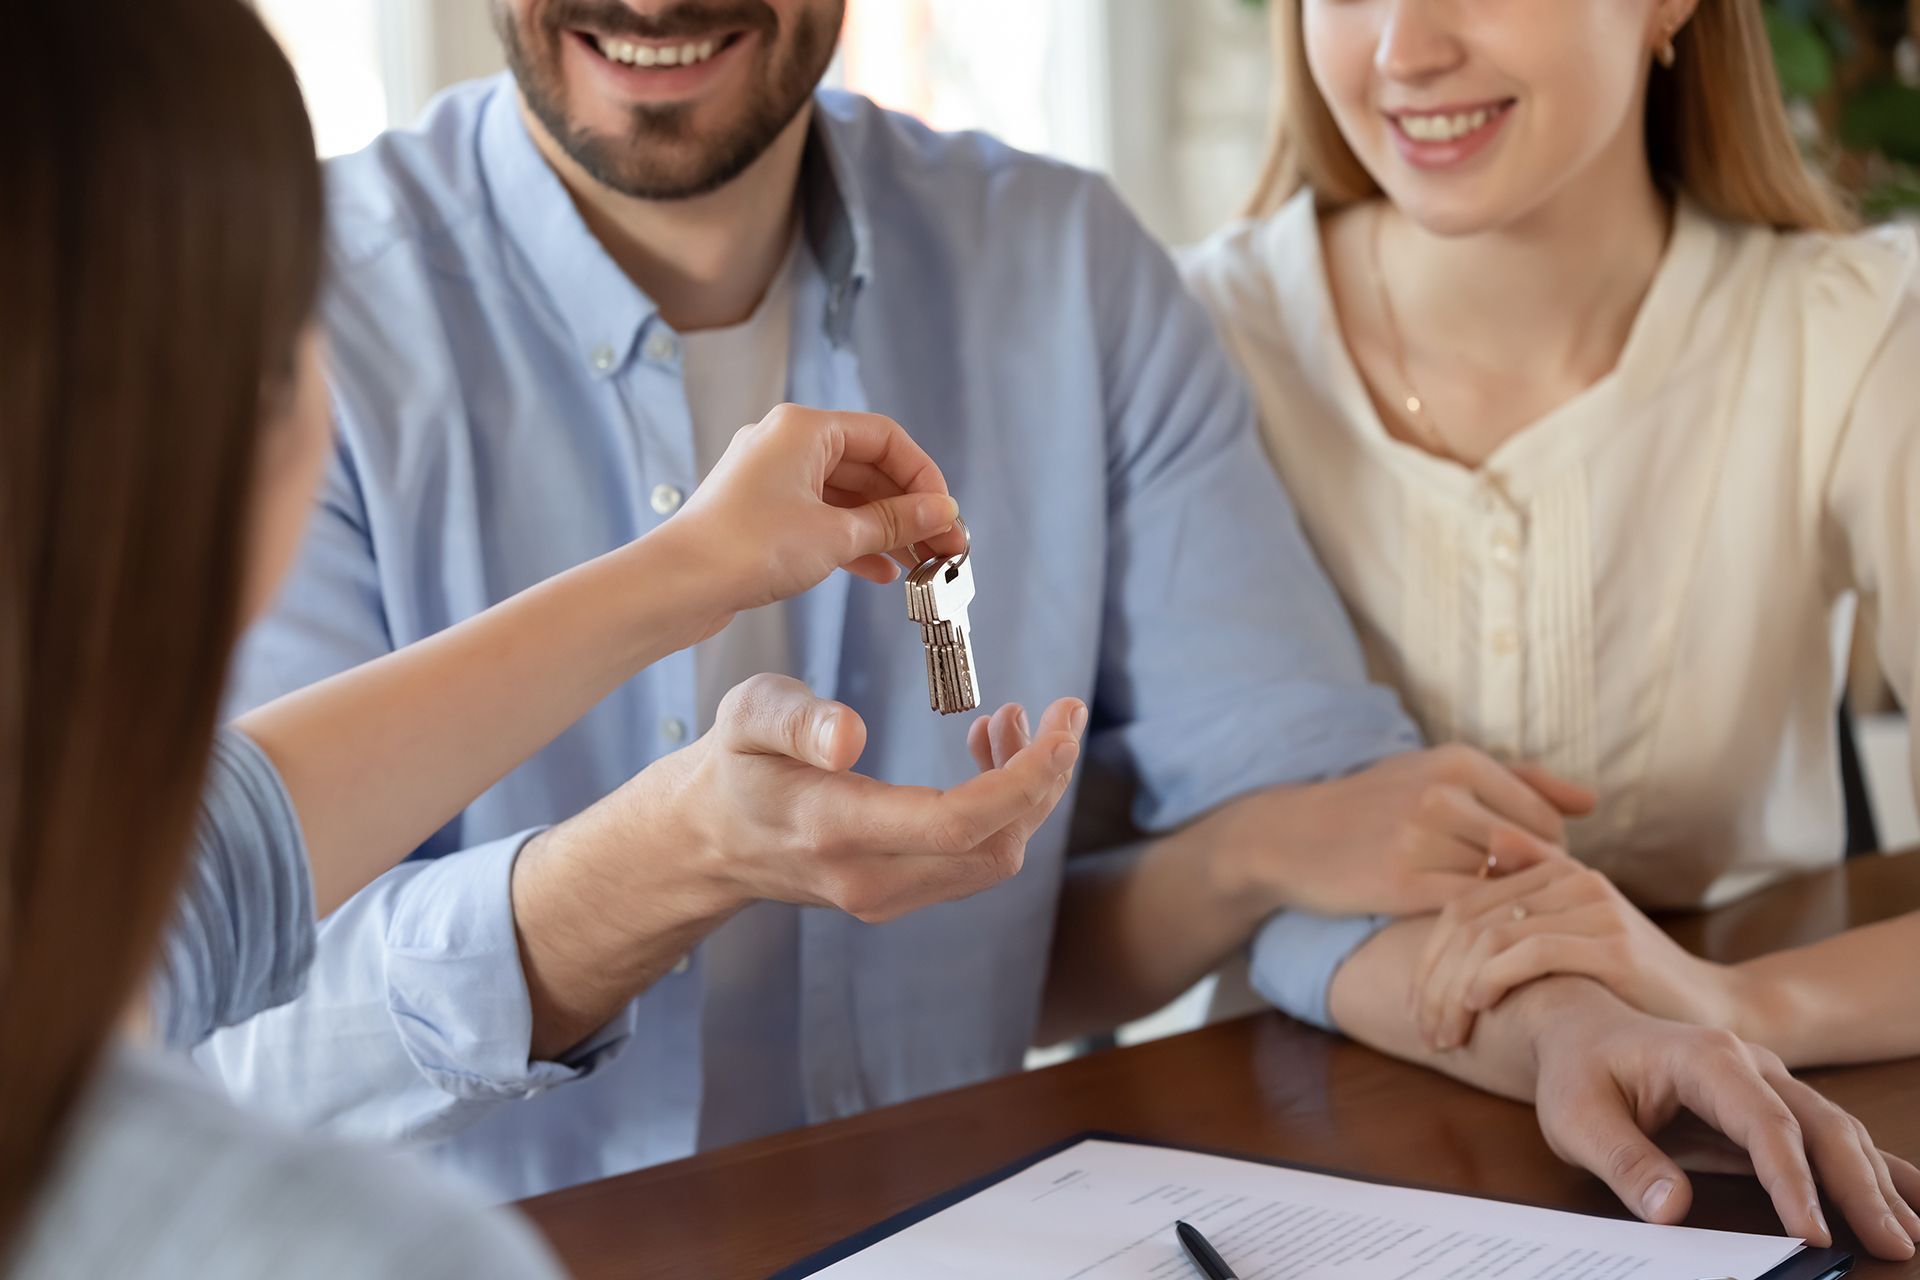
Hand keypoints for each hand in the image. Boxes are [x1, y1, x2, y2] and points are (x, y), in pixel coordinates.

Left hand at [670, 403, 967, 625]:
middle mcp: (786, 444)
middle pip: (868, 468)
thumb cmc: (747, 548)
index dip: (923, 476)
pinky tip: (882, 572)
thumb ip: (895, 521)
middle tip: (946, 546)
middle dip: (910, 509)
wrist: (678, 586)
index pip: (885, 438)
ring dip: (886, 529)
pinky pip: (823, 519)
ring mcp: (772, 480)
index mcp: (803, 429)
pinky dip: (854, 541)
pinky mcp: (763, 515)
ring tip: (922, 564)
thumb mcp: (837, 535)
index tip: (946, 513)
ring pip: (847, 497)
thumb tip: (942, 511)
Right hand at [675, 675, 1084, 921]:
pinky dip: (1001, 808)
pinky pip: (972, 860)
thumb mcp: (746, 717)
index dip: (1024, 780)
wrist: (708, 840)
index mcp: (835, 829)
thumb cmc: (733, 763)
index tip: (1061, 727)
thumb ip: (795, 720)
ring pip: (994, 859)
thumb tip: (851, 734)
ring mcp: (886, 896)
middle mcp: (869, 879)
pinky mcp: (899, 894)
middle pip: (996, 848)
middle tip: (1062, 710)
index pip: (956, 823)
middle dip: (1045, 780)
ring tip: (1012, 720)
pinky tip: (985, 751)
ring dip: (1026, 792)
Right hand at [1244, 745, 1595, 916]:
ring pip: (1501, 882)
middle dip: (1536, 883)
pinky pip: (1468, 908)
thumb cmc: (1377, 803)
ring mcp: (1420, 839)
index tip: (1532, 872)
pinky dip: (1480, 923)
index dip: (1552, 852)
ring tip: (1497, 915)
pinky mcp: (1401, 883)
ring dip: (1508, 905)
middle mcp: (1441, 794)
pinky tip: (1470, 928)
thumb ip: (1520, 782)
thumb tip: (1592, 802)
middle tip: (1522, 901)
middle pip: (1532, 851)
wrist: (1292, 836)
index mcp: (1458, 761)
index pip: (1544, 816)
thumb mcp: (1440, 772)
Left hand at [1411, 847, 1736, 1049]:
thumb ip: (1522, 916)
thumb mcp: (1570, 943)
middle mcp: (1570, 878)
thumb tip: (1467, 892)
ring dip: (1453, 991)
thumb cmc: (1631, 981)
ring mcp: (1592, 906)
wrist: (1715, 1005)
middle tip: (1422, 1029)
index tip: (1414, 1007)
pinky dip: (1491, 978)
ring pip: (1490, 938)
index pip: (1461, 905)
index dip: (1427, 957)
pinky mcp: (1612, 942)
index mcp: (1552, 872)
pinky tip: (1475, 1007)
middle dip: (1432, 980)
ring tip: (1443, 1033)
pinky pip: (1531, 951)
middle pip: (1468, 922)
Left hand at [1527, 986, 1919, 1259]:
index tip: (1812, 1232)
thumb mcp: (1576, 1118)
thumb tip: (1672, 1209)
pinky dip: (1871, 1168)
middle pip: (1819, 1125)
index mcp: (1705, 1058)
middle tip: (1894, 1244)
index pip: (1764, 1123)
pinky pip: (1828, 1137)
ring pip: (1835, 1131)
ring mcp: (1767, 1081)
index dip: (1792, 1180)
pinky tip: (1910, 1199)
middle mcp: (1750, 1064)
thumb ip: (1624, 1160)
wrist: (1579, 1031)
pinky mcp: (1770, 1105)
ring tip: (1909, 1236)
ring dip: (1876, 1183)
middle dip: (1860, 1187)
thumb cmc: (1577, 1072)